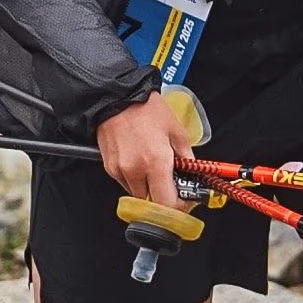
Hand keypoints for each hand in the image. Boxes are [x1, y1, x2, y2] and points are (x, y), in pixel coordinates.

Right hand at [97, 91, 197, 208]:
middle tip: (172, 182)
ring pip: (138, 193)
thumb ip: (187, 158)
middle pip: (152, 202)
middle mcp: (136, 170)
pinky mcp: (109, 168)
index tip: (185, 200)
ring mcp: (120, 171)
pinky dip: (135, 178)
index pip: (167, 204)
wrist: (117, 96)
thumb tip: (193, 173)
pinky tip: (140, 160)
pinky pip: (125, 182)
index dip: (179, 206)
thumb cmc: (146, 108)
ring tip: (154, 165)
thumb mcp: (177, 131)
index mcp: (156, 162)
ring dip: (149, 187)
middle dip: (164, 196)